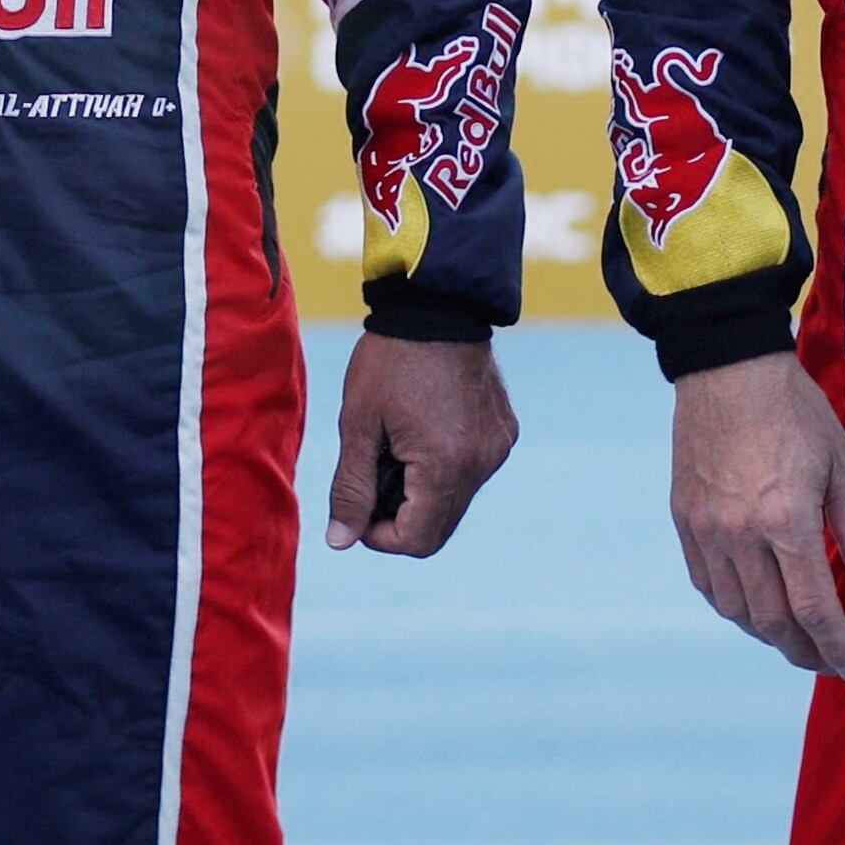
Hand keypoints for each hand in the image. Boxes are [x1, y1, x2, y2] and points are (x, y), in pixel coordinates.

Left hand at [324, 332, 518, 555]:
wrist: (438, 303)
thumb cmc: (390, 359)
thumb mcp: (359, 424)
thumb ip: (351, 488)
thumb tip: (341, 541)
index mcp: (445, 467)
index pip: (416, 541)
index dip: (378, 535)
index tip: (358, 502)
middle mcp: (481, 465)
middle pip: (438, 527)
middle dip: (399, 514)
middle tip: (373, 471)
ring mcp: (496, 448)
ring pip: (454, 500)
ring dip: (421, 490)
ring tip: (397, 443)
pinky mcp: (503, 431)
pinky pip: (471, 470)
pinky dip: (443, 466)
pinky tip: (423, 427)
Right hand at [668, 350, 844, 680]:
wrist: (728, 368)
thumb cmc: (794, 411)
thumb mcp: (842, 465)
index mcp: (785, 520)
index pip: (813, 609)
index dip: (835, 647)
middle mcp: (740, 533)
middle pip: (772, 621)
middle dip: (804, 651)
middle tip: (827, 660)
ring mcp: (706, 528)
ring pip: (736, 610)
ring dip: (768, 633)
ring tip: (795, 636)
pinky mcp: (685, 518)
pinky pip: (707, 583)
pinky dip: (733, 606)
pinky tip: (754, 605)